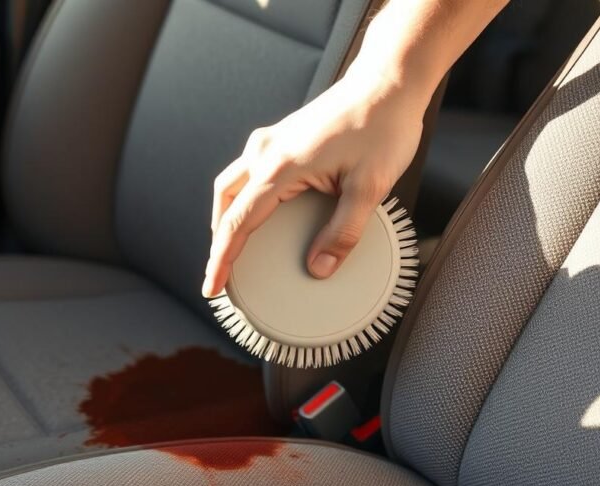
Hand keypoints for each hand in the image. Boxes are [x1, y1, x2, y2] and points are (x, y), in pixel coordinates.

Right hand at [201, 72, 427, 297]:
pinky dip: (243, 197)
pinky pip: (249, 171)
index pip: (237, 222)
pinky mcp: (283, 136)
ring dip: (227, 216)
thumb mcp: (370, 188)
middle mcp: (266, 151)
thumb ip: (344, 232)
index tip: (211, 288)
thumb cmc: (382, 127)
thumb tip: (320, 269)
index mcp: (280, 166)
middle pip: (224, 201)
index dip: (221, 260)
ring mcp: (272, 140)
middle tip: (222, 273)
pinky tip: (261, 211)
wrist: (387, 82)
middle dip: (218, 240)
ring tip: (235, 247)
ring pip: (231, 183)